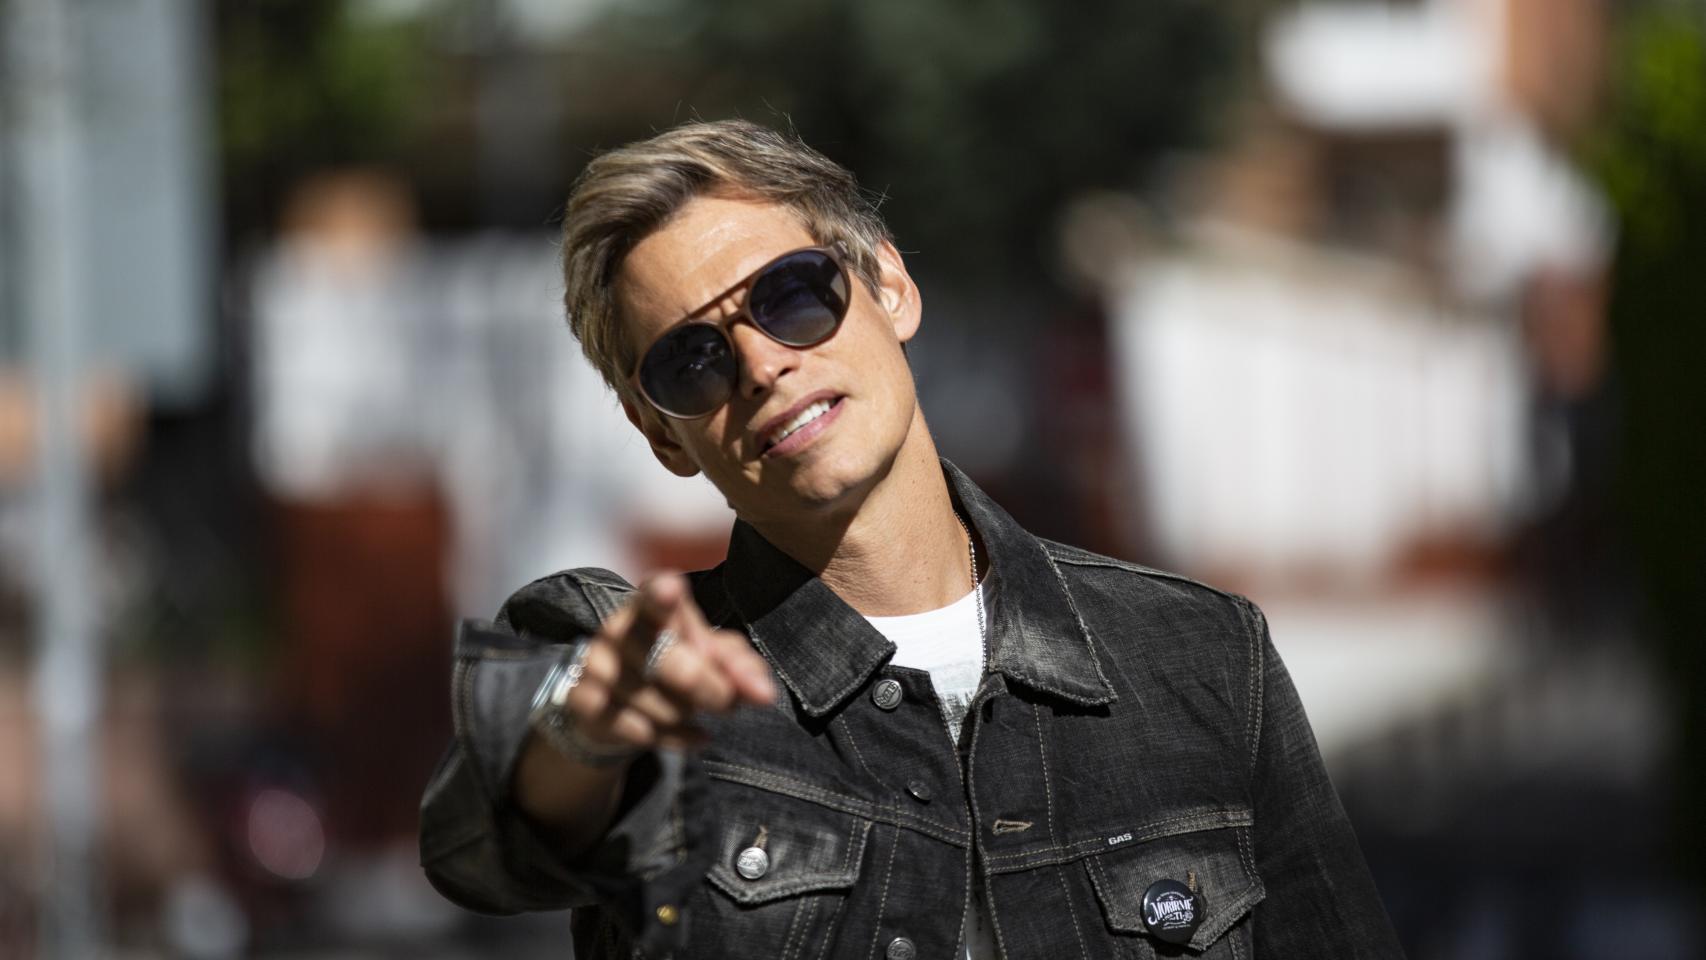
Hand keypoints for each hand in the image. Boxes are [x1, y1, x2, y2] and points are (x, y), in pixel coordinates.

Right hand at [558, 572, 776, 754]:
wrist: (625, 708)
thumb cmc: (680, 667)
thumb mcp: (716, 659)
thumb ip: (742, 668)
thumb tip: (763, 693)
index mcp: (654, 604)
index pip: (654, 592)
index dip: (662, 593)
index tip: (673, 591)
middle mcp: (619, 627)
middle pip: (664, 657)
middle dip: (704, 686)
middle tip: (727, 703)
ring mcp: (596, 662)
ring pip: (648, 698)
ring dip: (682, 715)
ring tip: (695, 715)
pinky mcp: (581, 698)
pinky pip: (627, 725)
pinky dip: (666, 738)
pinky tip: (688, 737)